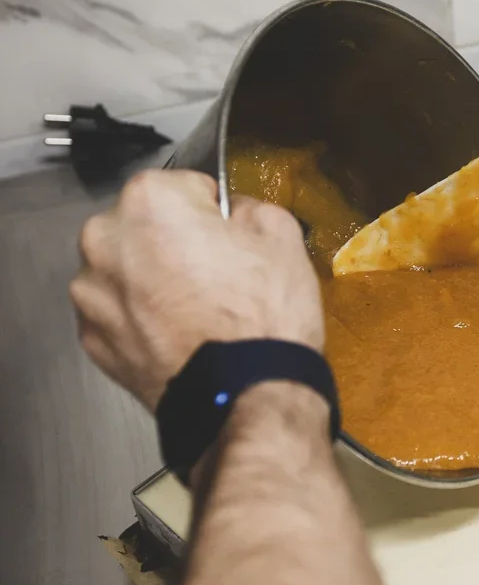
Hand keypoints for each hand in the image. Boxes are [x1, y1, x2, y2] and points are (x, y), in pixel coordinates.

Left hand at [71, 170, 323, 411]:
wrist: (247, 397)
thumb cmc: (262, 318)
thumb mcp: (280, 234)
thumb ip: (246, 206)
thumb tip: (231, 215)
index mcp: (148, 201)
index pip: (184, 187)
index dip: (213, 213)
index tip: (230, 240)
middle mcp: (104, 242)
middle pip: (144, 227)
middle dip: (173, 244)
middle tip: (216, 277)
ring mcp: (93, 296)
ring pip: (126, 272)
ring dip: (152, 283)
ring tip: (197, 313)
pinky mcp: (94, 342)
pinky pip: (120, 315)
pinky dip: (142, 321)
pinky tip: (180, 337)